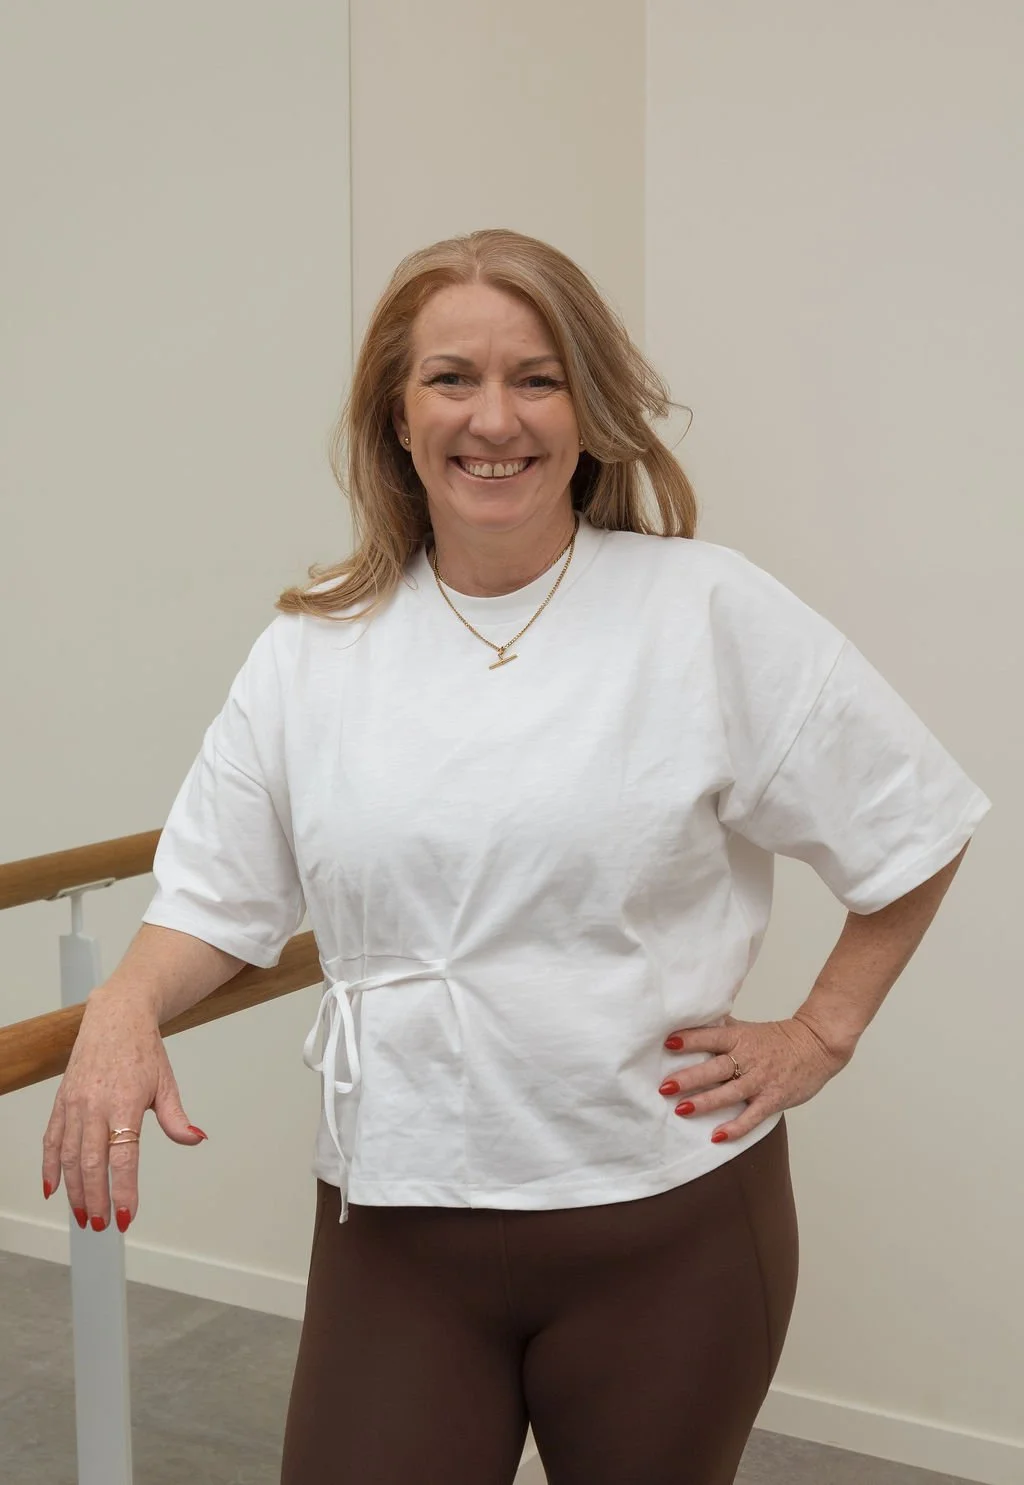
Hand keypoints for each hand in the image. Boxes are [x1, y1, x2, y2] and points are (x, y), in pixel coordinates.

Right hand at [41, 986, 206, 1233]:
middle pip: (92, 1162)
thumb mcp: (166, 1083)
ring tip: (82, 1215)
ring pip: (70, 1155)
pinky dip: (50, 1165)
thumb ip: (176, 1117)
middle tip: (101, 1225)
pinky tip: (52, 1189)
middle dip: (95, 1198)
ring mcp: (74, 1103)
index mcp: (125, 1102)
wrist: (116, 1017)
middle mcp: (95, 1105)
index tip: (128, 1216)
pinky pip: (52, 1139)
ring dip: (74, 1190)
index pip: (124, 1156)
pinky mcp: (61, 1101)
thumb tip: (196, 1139)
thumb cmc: (143, 1051)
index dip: (125, 1189)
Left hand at [658, 1012, 851, 1142]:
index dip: (689, 1040)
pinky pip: (752, 1116)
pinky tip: (717, 1136)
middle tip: (665, 1086)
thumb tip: (694, 1022)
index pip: (710, 1037)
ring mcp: (760, 1080)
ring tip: (681, 1110)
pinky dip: (735, 1128)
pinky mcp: (773, 1099)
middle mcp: (748, 1059)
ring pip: (729, 1093)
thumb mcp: (748, 1028)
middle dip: (689, 1077)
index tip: (668, 1043)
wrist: (818, 1046)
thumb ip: (723, 1029)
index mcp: (740, 1038)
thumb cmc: (779, 1038)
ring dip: (705, 1102)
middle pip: (715, 1068)